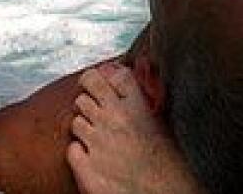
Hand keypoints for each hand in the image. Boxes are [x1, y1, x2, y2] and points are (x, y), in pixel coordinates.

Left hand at [68, 65, 202, 193]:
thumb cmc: (170, 165)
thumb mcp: (164, 124)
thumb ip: (147, 101)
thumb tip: (138, 76)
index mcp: (137, 107)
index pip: (114, 76)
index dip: (104, 75)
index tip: (101, 80)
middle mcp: (114, 120)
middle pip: (87, 90)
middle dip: (89, 98)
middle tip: (94, 108)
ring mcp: (98, 143)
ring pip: (76, 120)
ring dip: (84, 126)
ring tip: (98, 138)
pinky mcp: (87, 167)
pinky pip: (72, 149)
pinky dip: (79, 152)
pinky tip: (92, 157)